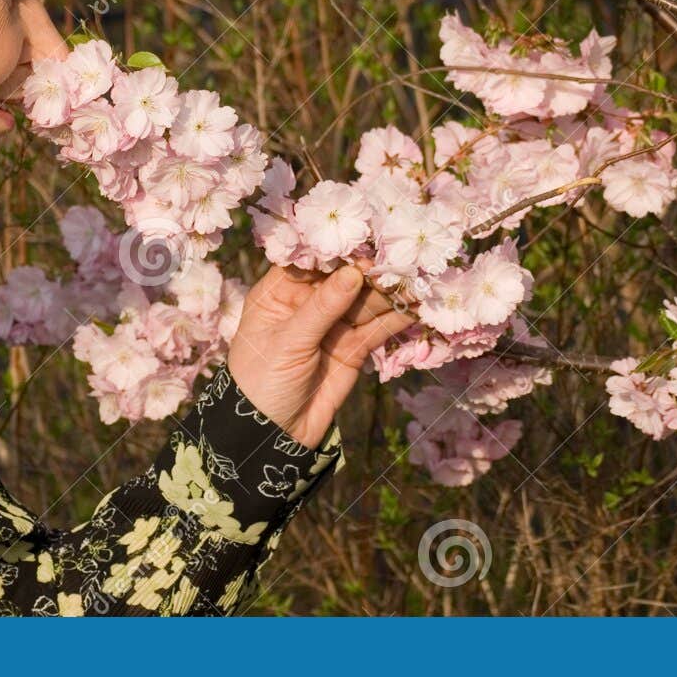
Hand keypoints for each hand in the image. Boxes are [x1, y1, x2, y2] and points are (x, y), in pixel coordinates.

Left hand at [225, 259, 413, 449]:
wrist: (272, 436)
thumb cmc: (261, 382)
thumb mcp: (287, 342)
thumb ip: (322, 307)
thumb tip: (354, 272)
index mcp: (278, 294)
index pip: (309, 262)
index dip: (336, 251)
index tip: (363, 239)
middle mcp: (307, 304)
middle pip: (343, 279)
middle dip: (370, 272)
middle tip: (398, 263)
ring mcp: (332, 326)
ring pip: (364, 302)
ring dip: (389, 293)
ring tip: (414, 282)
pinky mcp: (353, 349)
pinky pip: (376, 329)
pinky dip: (396, 319)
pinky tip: (415, 308)